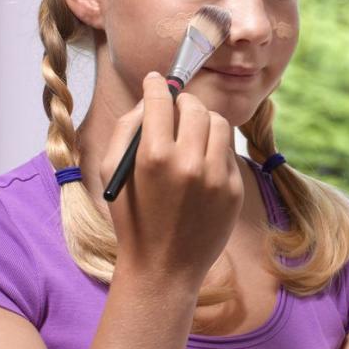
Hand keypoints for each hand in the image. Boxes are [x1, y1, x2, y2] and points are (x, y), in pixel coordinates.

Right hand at [102, 72, 243, 288]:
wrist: (164, 268)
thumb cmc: (132, 218)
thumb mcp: (113, 174)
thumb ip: (126, 129)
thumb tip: (148, 99)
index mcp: (153, 157)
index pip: (162, 101)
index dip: (157, 86)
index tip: (157, 81)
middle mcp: (189, 163)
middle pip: (194, 108)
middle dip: (183, 103)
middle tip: (175, 109)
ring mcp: (217, 176)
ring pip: (218, 124)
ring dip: (203, 121)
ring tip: (190, 133)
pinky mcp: (235, 188)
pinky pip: (228, 152)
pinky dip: (214, 149)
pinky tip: (200, 162)